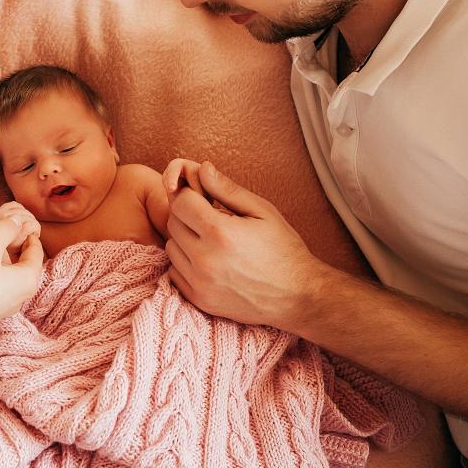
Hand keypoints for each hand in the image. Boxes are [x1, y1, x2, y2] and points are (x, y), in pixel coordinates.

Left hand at [164, 161, 326, 329]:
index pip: (181, 202)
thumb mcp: (262, 211)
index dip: (193, 196)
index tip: (207, 201)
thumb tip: (201, 168)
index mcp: (220, 233)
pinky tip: (208, 262)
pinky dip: (185, 264)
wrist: (297, 295)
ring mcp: (200, 282)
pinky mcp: (198, 299)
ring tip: (212, 243)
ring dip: (184, 240)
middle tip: (212, 221)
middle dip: (188, 216)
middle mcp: (205, 259)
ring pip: (171, 247)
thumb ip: (227, 189)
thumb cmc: (282, 249)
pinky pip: (174, 272)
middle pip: (173, 223)